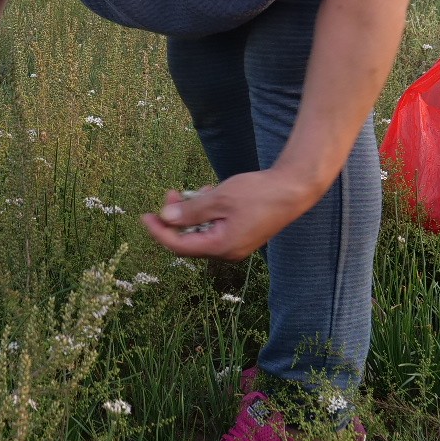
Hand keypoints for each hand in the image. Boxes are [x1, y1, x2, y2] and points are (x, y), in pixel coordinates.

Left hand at [139, 169, 322, 260]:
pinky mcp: (243, 234)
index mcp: (221, 246)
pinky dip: (208, 212)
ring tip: (195, 190)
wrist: (294, 189)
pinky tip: (211, 193)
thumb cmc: (258, 193)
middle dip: (176, 218)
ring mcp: (236, 244)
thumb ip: (191, 211)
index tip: (145, 216)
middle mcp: (228, 251)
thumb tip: (166, 218)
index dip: (159, 231)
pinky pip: (215, 227)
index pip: (179, 246)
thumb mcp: (219, 198)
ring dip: (193, 212)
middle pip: (189, 240)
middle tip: (170, 193)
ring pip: (202, 231)